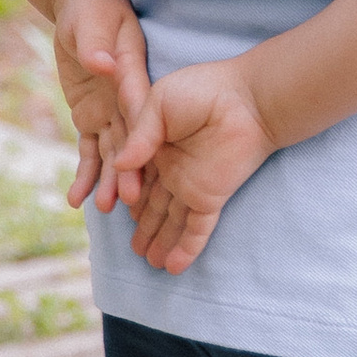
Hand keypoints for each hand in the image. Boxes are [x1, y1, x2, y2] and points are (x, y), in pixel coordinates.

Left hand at [52, 0, 153, 215]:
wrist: (83, 10)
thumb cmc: (91, 11)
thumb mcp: (92, 22)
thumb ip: (96, 44)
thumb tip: (103, 63)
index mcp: (133, 73)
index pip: (139, 106)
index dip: (142, 134)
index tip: (144, 161)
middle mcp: (126, 99)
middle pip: (132, 138)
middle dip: (131, 168)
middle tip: (130, 199)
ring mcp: (111, 112)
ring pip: (113, 151)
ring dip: (110, 179)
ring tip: (104, 208)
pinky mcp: (92, 119)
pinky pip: (88, 151)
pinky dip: (84, 174)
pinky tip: (76, 199)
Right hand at [107, 60, 277, 272]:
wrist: (246, 98)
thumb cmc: (204, 90)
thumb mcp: (159, 104)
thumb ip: (139, 135)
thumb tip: (119, 165)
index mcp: (158, 146)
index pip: (135, 177)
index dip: (122, 195)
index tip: (109, 210)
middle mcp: (173, 170)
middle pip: (153, 205)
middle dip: (143, 227)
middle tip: (132, 249)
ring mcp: (192, 186)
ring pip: (172, 221)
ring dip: (160, 241)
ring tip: (147, 261)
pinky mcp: (210, 197)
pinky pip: (196, 229)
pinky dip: (185, 249)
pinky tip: (172, 266)